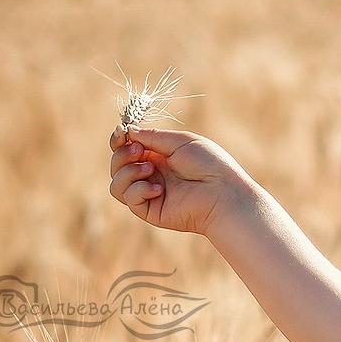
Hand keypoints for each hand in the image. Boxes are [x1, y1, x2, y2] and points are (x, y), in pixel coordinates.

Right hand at [107, 127, 256, 236]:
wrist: (223, 194)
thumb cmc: (209, 164)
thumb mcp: (179, 142)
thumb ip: (152, 137)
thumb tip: (128, 131)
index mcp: (159, 156)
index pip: (127, 147)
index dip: (119, 139)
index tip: (122, 132)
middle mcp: (152, 174)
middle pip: (117, 164)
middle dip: (122, 154)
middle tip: (139, 150)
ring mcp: (150, 193)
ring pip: (117, 184)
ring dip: (127, 171)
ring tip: (150, 168)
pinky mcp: (150, 211)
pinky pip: (128, 198)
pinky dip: (138, 189)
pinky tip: (159, 189)